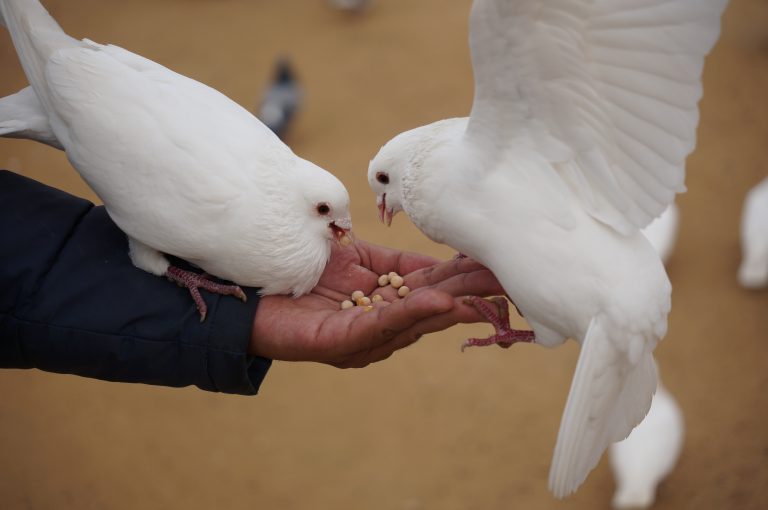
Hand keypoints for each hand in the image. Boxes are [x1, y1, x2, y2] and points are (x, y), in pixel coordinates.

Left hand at [249, 239, 504, 367]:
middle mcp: (383, 324)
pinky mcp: (340, 344)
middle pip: (436, 307)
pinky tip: (438, 303)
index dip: (466, 275)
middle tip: (510, 278)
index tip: (501, 261)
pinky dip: (411, 314)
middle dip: (472, 292)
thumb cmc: (303, 268)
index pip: (436, 286)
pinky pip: (380, 326)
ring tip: (485, 290)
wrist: (252, 290)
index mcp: (389, 302)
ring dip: (453, 303)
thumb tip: (439, 259)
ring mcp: (364, 338)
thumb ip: (395, 260)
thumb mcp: (357, 256)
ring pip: (416, 319)